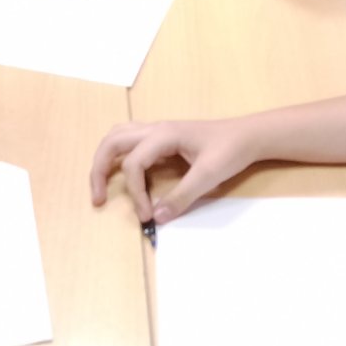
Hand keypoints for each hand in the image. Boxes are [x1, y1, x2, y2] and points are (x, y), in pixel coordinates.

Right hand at [89, 118, 256, 222]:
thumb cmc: (230, 150)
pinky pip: (129, 140)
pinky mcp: (162, 137)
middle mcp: (155, 129)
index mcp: (163, 135)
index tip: (146, 215)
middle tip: (98, 198)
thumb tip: (157, 217)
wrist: (248, 135)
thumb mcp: (209, 175)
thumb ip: (182, 196)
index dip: (135, 192)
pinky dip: (118, 154)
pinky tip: (124, 172)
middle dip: (99, 170)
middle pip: (112, 143)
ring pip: (117, 136)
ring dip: (105, 158)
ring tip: (102, 184)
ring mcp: (158, 130)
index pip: (134, 163)